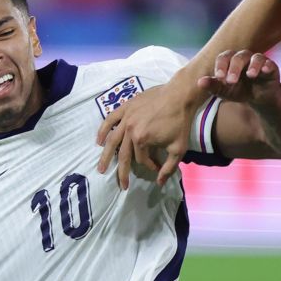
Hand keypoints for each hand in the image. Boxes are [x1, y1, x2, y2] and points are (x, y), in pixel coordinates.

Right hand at [95, 69, 202, 189]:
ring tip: (101, 169)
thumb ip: (169, 168)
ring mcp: (126, 118)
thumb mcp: (178, 148)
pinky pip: (110, 120)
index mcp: (141, 140)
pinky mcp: (125, 107)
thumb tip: (159, 183)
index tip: (158, 166)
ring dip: (106, 156)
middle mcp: (130, 130)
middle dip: (123, 172)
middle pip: (124, 155)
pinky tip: (99, 142)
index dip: (150, 165)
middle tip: (122, 185)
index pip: (141, 159)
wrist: (179, 96)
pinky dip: (103, 130)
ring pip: (112, 140)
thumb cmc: (180, 122)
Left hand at [198, 50, 280, 105]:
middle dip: (234, 68)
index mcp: (231, 61)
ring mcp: (259, 62)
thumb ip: (214, 86)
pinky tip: (264, 71)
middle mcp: (245, 58)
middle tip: (231, 81)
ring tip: (250, 75)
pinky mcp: (271, 68)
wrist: (259, 98)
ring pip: (256, 57)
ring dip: (252, 65)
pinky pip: (269, 63)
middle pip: (239, 56)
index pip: (224, 57)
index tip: (219, 76)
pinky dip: (267, 66)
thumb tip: (199, 82)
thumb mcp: (226, 91)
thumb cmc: (240, 90)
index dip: (221, 65)